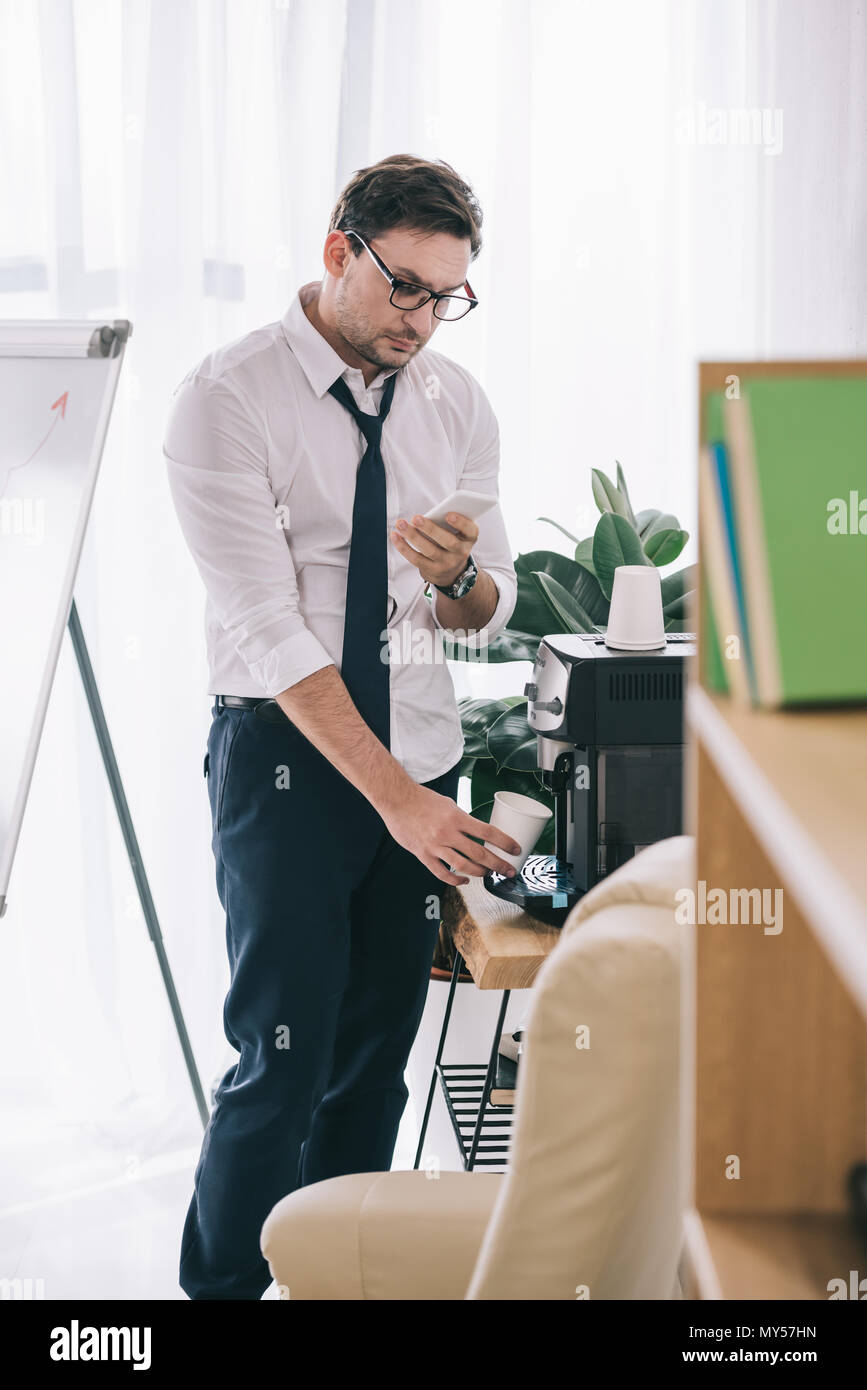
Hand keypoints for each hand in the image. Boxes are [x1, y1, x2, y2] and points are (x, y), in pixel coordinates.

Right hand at [379, 783, 522, 885]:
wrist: (396, 800)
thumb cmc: (422, 799)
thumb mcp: (448, 804)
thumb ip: (461, 819)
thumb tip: (475, 831)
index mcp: (457, 817)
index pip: (488, 832)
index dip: (505, 843)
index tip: (515, 849)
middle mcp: (448, 833)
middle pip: (480, 853)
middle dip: (498, 864)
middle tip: (508, 870)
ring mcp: (435, 846)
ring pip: (463, 866)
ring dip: (480, 873)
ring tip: (488, 874)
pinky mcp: (423, 854)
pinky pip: (442, 873)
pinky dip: (456, 880)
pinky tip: (464, 880)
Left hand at [390, 511, 476, 588]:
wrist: (452, 571)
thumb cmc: (451, 541)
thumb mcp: (457, 532)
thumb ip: (448, 523)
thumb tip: (427, 516)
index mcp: (469, 538)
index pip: (470, 530)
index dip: (461, 522)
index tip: (448, 514)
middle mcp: (461, 553)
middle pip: (447, 541)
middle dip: (430, 529)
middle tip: (416, 518)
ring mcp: (447, 564)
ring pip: (428, 550)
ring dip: (412, 536)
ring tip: (401, 524)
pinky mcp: (432, 571)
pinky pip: (416, 559)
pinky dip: (404, 547)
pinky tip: (395, 536)